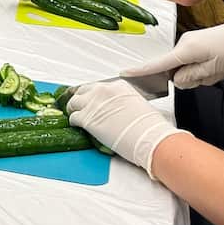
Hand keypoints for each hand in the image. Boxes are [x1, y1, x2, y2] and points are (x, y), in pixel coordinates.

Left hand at [67, 80, 189, 177]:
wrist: (150, 138)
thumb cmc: (150, 126)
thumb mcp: (138, 104)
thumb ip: (124, 102)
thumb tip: (119, 108)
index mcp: (117, 86)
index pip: (98, 87)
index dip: (94, 96)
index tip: (93, 102)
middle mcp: (103, 91)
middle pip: (83, 91)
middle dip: (81, 99)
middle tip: (80, 107)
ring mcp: (93, 104)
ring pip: (73, 102)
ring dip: (74, 110)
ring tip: (76, 116)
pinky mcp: (87, 119)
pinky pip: (73, 118)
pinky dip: (74, 122)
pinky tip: (77, 126)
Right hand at [121, 13, 223, 88]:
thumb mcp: (214, 69)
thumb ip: (191, 77)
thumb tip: (176, 79)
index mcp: (186, 49)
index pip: (158, 63)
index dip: (142, 70)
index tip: (125, 73)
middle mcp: (185, 43)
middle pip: (175, 70)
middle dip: (191, 78)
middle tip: (213, 74)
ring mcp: (191, 43)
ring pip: (187, 68)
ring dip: (203, 74)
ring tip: (221, 68)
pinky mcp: (198, 44)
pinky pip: (194, 62)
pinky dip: (206, 69)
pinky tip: (221, 65)